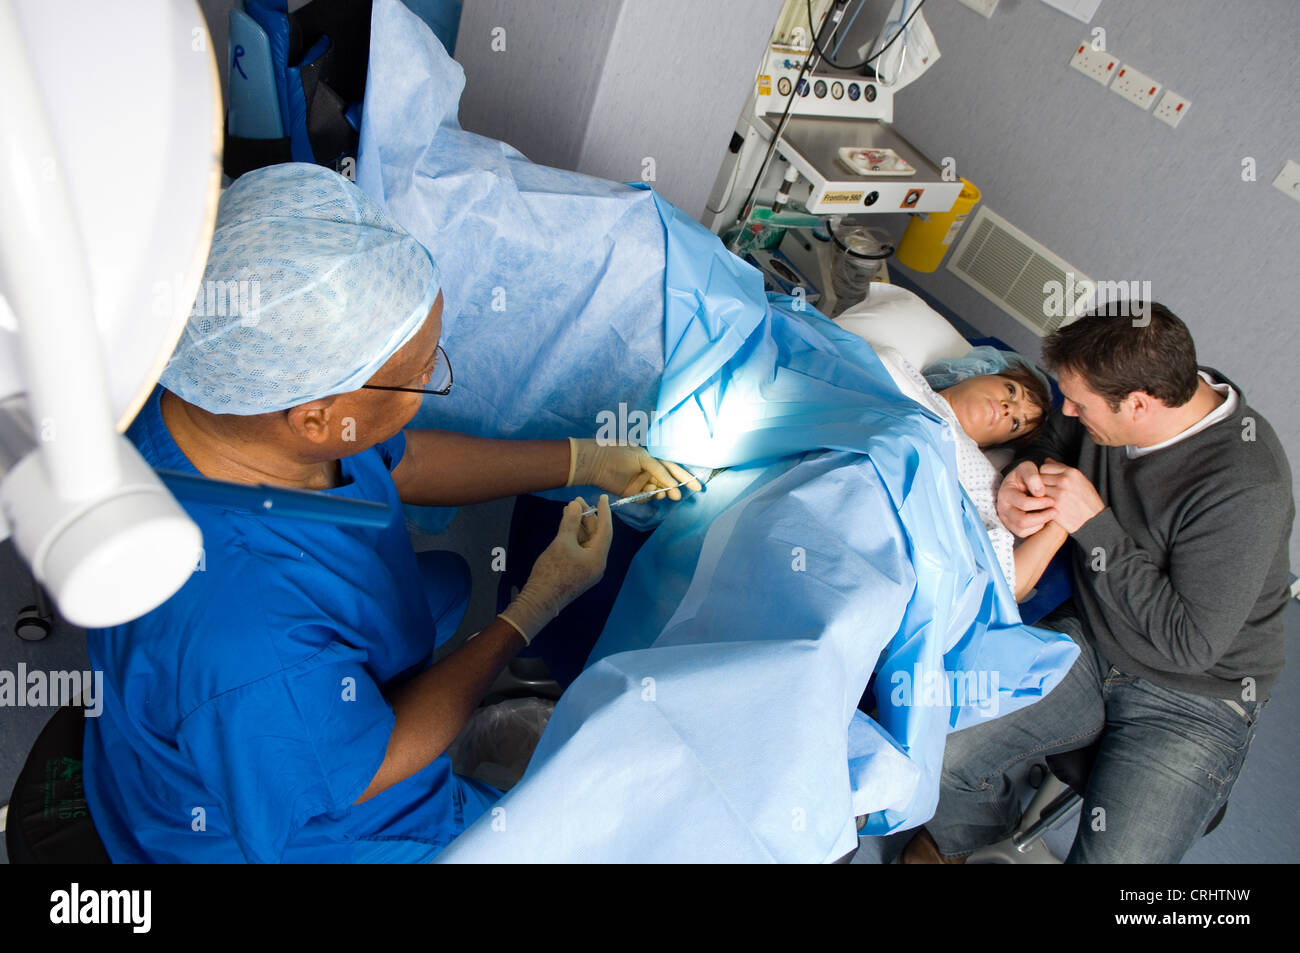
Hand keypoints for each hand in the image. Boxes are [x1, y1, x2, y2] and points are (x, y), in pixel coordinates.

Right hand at [497, 496, 612, 643]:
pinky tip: (566, 526)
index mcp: (598, 557)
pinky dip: (575, 536)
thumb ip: (570, 522)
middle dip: (587, 517)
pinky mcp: (578, 571)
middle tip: (576, 500)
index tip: (603, 497)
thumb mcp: (561, 542)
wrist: (540, 600)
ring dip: (579, 525)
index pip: (606, 529)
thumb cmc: (553, 571)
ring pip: (587, 542)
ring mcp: (588, 569)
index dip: (604, 512)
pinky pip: (580, 549)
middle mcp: (597, 563)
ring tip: (569, 509)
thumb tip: (576, 505)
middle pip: (596, 535)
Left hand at [568, 438, 701, 499]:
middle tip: (678, 497)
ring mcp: (639, 482)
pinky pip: (644, 497)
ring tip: (660, 493)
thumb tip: (673, 485)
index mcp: (651, 459)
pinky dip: (648, 496)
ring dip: (661, 493)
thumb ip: (659, 471)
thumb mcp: (642, 457)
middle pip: (666, 481)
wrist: (594, 461)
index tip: (696, 486)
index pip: (672, 468)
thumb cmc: (618, 453)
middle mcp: (647, 471)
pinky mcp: (631, 492)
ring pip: (657, 491)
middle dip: (674, 488)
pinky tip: (646, 492)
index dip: (684, 477)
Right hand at [996, 460, 1057, 537]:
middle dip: (1042, 517)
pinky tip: (1043, 518)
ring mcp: (1006, 519)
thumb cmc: (1023, 477)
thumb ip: (1033, 476)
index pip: (1024, 503)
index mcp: (1005, 494)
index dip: (1040, 503)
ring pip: (1023, 529)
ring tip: (1051, 514)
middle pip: (1022, 520)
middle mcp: (1003, 509)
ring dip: (1040, 523)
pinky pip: (1024, 533)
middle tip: (1055, 511)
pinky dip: (1036, 528)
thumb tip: (1040, 492)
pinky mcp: (1011, 527)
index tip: (1052, 500)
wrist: (1017, 485)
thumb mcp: (1026, 468)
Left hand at [1038, 460, 1104, 533]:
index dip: (1044, 476)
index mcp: (1072, 472)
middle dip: (1039, 485)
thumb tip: (1046, 460)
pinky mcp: (1054, 506)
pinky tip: (1045, 508)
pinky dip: (1039, 504)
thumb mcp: (1080, 481)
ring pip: (1037, 490)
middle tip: (1046, 493)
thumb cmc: (1087, 501)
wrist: (1094, 521)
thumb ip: (1063, 469)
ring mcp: (1059, 493)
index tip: (1047, 483)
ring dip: (1038, 495)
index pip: (1044, 467)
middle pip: (1039, 478)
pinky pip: (1038, 501)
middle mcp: (1065, 481)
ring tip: (1046, 500)